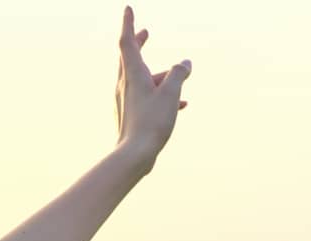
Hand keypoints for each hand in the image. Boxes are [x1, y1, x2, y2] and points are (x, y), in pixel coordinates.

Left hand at [114, 5, 190, 166]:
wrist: (134, 156)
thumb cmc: (151, 122)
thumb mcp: (171, 93)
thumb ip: (179, 74)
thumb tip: (186, 63)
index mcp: (132, 75)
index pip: (127, 42)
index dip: (128, 23)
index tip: (128, 8)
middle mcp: (125, 85)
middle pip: (129, 58)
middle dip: (138, 43)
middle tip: (145, 32)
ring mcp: (126, 101)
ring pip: (143, 79)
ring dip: (160, 75)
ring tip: (180, 77)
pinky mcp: (131, 115)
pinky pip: (147, 97)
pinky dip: (162, 94)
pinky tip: (181, 103)